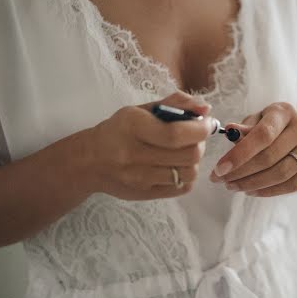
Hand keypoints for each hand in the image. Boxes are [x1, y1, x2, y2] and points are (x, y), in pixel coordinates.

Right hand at [86, 91, 215, 199]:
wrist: (90, 161)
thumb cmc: (119, 131)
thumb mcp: (141, 110)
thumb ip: (176, 104)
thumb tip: (206, 109)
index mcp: (133, 126)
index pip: (176, 134)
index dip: (200, 130)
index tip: (206, 124)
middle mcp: (134, 154)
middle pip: (188, 155)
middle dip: (200, 144)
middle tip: (195, 137)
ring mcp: (139, 178)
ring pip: (189, 173)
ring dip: (194, 161)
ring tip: (184, 151)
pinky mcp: (145, 193)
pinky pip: (182, 187)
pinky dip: (186, 175)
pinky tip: (176, 165)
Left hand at [209, 102, 296, 196]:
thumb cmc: (272, 125)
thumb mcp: (257, 121)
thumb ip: (244, 129)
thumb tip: (230, 131)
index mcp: (285, 111)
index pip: (262, 136)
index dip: (239, 155)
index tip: (219, 170)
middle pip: (269, 158)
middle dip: (241, 173)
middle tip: (222, 181)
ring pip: (281, 174)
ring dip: (253, 184)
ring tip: (234, 186)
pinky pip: (294, 185)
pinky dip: (270, 191)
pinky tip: (252, 190)